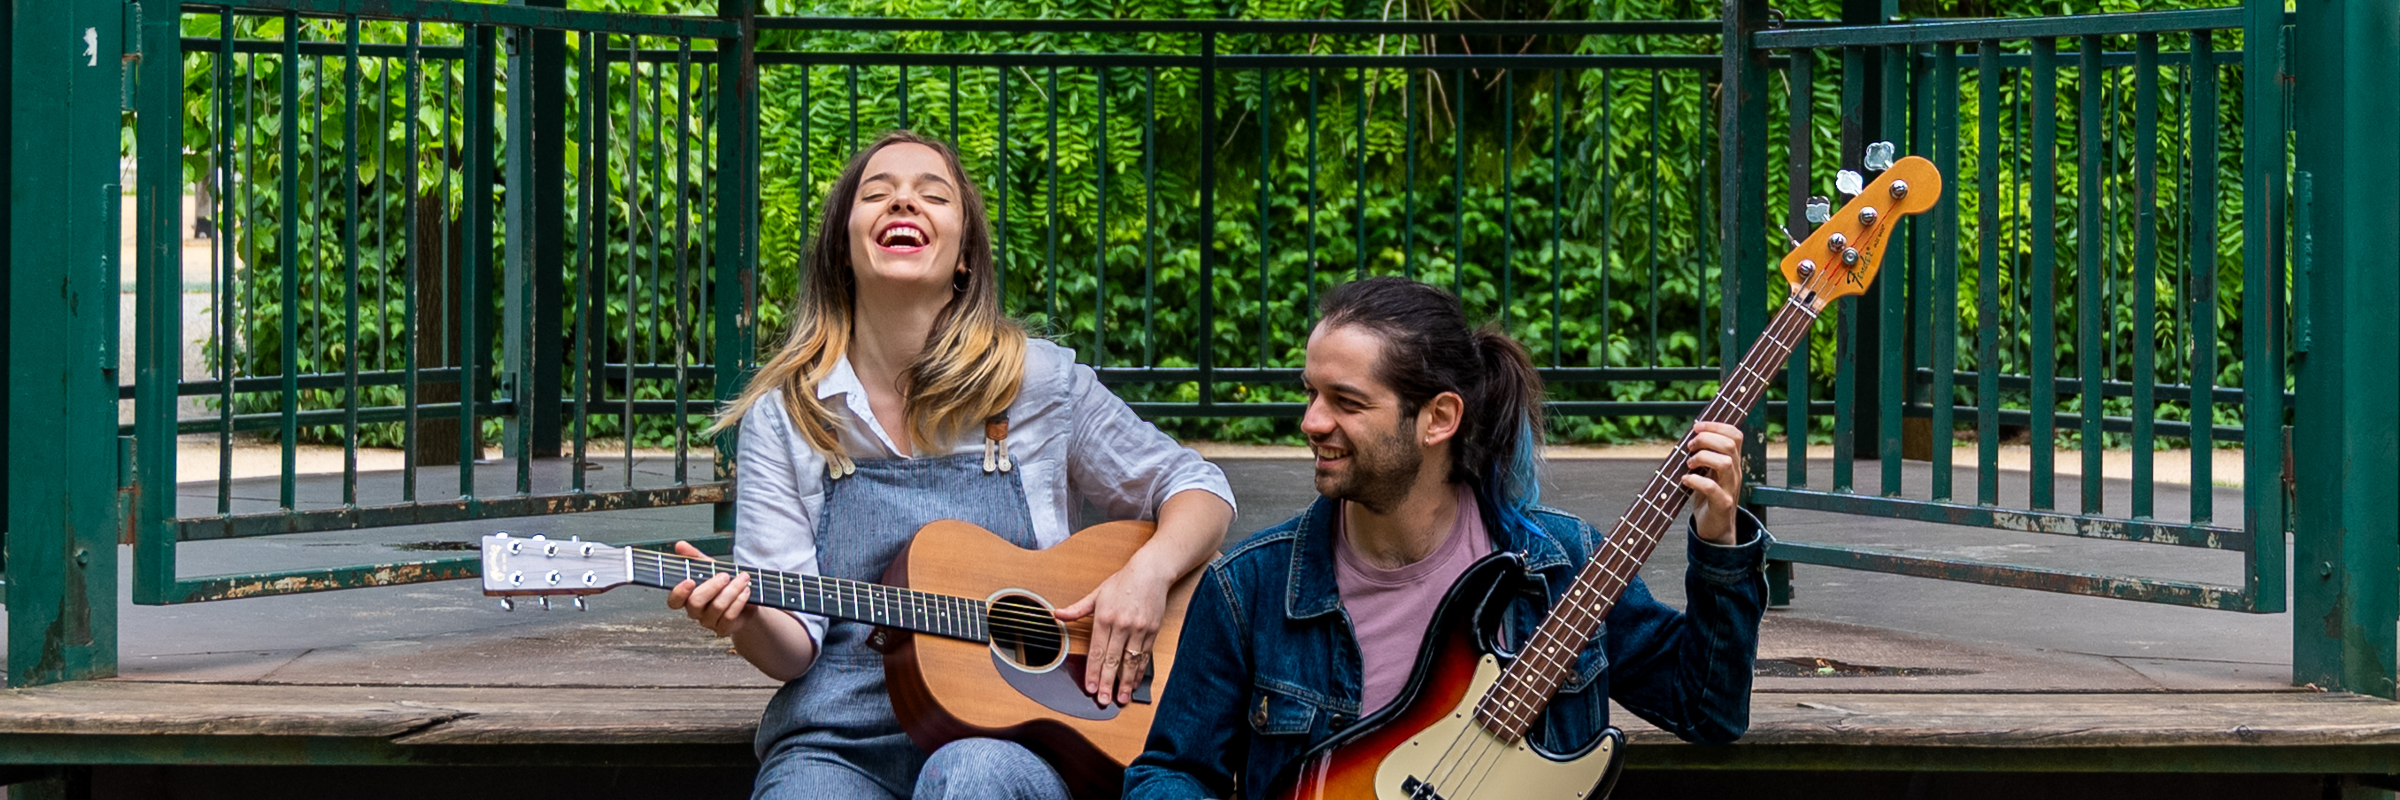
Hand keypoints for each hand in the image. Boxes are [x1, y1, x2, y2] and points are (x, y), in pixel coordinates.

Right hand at [665, 541, 751, 637]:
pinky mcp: (723, 628)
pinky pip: (729, 616)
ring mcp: (708, 621)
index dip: (679, 592)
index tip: (690, 580)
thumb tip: (679, 545)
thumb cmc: (724, 583)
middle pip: (695, 603)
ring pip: (716, 608)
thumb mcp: (710, 566)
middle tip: (725, 576)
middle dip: (712, 587)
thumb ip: (694, 556)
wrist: (746, 598)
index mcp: (687, 597)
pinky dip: (739, 601)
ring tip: (743, 579)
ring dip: (732, 590)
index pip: (674, 601)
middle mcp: (695, 611)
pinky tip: (746, 591)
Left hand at [1054, 559, 1174, 706]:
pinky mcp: (1152, 632)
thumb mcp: (1097, 593)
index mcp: (1104, 617)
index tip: (1090, 687)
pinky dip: (1139, 672)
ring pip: (1130, 662)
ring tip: (1121, 699)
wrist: (1151, 572)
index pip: (1097, 651)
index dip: (1093, 671)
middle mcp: (1122, 625)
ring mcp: (1138, 630)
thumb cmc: (1123, 582)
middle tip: (1103, 700)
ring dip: (1125, 682)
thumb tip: (1057, 614)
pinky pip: (1144, 656)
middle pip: (1113, 660)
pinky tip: (1134, 683)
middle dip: (1107, 683)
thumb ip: (1077, 609)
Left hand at [1679, 421, 1745, 544]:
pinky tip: (1685, 481)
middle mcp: (1735, 473)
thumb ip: (1704, 455)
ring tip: (1690, 464)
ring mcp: (1730, 489)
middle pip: (1730, 445)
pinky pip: (1712, 488)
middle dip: (1706, 439)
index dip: (1716, 425)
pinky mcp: (1722, 504)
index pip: (1735, 435)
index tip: (1696, 426)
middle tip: (1690, 447)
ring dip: (1703, 458)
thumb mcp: (1708, 472)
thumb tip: (1690, 435)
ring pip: (1725, 463)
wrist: (1716, 529)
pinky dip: (1695, 480)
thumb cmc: (1708, 498)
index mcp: (1732, 462)